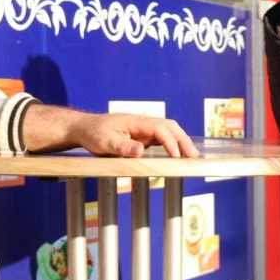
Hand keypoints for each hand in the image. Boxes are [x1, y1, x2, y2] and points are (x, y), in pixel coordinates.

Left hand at [73, 113, 199, 158]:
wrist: (85, 128)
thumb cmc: (93, 134)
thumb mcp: (104, 143)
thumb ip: (122, 147)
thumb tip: (141, 151)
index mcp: (135, 122)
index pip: (160, 129)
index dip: (170, 142)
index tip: (177, 157)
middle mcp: (143, 123)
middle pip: (170, 127)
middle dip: (183, 141)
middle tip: (194, 157)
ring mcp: (143, 128)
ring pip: (168, 131)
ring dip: (181, 141)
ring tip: (192, 157)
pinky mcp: (142, 135)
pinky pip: (162, 137)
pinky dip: (173, 144)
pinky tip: (178, 154)